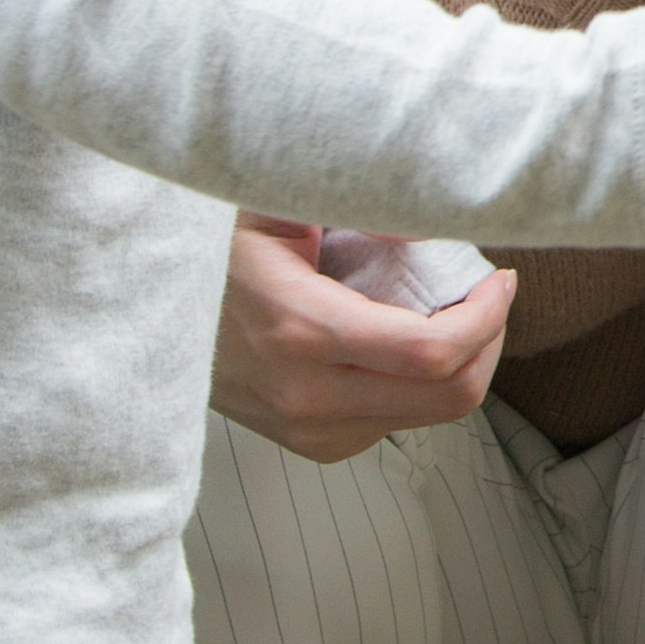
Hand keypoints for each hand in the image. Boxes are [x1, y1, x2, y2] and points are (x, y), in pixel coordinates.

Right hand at [211, 210, 516, 462]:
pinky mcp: (306, 442)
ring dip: (457, 366)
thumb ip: (364, 207)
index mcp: (302, 330)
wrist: (145, 309)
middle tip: (485, 295)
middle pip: (448, 398)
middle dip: (487, 343)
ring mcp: (304, 427)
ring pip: (426, 417)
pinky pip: (390, 422)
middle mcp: (306, 394)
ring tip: (445, 309)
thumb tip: (438, 220)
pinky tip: (400, 340)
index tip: (499, 279)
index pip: (433, 353)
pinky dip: (415, 385)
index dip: (488, 317)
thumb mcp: (279, 202)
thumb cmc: (213, 244)